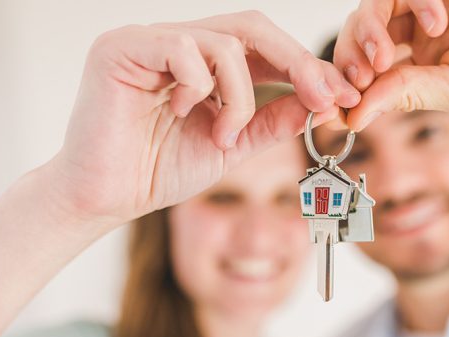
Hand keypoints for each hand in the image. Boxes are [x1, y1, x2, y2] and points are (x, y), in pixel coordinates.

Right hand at [48, 11, 359, 223]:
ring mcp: (149, 40)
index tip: (342, 96)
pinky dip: (198, 87)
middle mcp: (178, 43)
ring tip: (223, 135)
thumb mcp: (232, 145)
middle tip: (324, 97)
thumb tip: (317, 102)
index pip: (264, 47)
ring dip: (240, 97)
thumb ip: (271, 121)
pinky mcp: (122, 48)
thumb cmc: (159, 170)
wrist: (105, 198)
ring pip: (224, 42)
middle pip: (253, 27)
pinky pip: (182, 49)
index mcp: (204, 63)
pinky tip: (181, 114)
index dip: (306, 67)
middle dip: (297, 63)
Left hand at [335, 0, 448, 130]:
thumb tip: (351, 117)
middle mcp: (421, 27)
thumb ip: (407, 95)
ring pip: (377, 1)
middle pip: (362, 29)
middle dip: (352, 52)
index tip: (338, 102)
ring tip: (388, 54)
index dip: (346, 80)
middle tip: (365, 73)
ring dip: (372, 26)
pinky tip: (436, 18)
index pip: (366, 66)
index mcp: (422, 62)